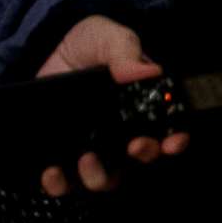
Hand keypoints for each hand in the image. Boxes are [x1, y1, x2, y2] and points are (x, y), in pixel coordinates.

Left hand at [33, 14, 188, 195]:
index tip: (172, 143)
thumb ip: (126, 52)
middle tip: (135, 146)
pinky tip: (52, 172)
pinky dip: (58, 184)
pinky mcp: (60, 155)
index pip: (168, 130)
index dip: (176, 140)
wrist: (45, 51)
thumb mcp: (109, 38)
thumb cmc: (89, 44)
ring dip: (99, 176)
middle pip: (140, 159)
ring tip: (87, 159)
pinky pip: (62, 182)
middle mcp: (121, 132)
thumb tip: (149, 72)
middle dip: (143, 156)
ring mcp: (91, 146)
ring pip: (104, 178)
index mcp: (141, 105)